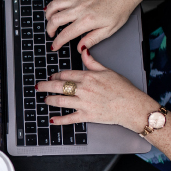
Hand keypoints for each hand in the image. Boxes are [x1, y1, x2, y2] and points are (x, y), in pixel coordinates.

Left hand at [36, 49, 157, 131]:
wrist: (132, 106)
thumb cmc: (123, 89)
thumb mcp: (108, 71)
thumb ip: (93, 62)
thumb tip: (84, 51)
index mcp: (88, 77)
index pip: (66, 74)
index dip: (56, 75)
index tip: (52, 76)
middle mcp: (84, 89)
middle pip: (59, 86)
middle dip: (46, 86)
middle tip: (39, 86)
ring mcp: (84, 103)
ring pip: (61, 101)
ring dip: (50, 100)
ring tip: (45, 99)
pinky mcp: (87, 116)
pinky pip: (70, 118)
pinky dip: (59, 120)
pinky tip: (52, 119)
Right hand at [44, 0, 142, 52]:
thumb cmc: (119, 10)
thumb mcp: (109, 30)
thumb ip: (92, 39)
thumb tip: (80, 48)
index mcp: (87, 21)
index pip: (66, 34)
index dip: (57, 42)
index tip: (54, 46)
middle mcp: (79, 9)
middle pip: (55, 20)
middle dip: (49, 29)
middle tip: (51, 35)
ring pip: (54, 6)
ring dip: (48, 15)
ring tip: (49, 22)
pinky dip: (53, 4)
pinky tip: (53, 9)